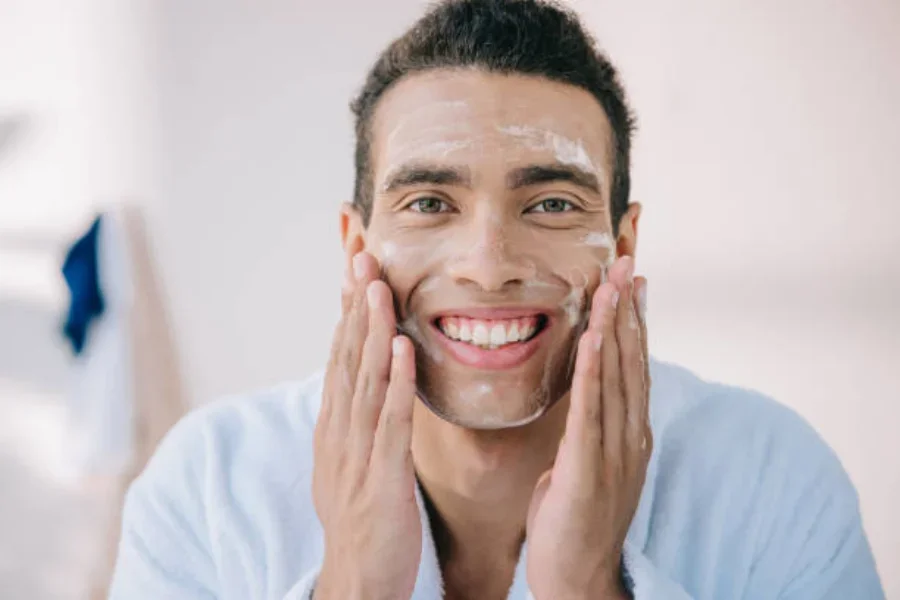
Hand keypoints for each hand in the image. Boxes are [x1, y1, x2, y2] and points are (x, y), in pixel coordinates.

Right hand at [312, 246, 421, 599]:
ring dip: (370, 330)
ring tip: (378, 286)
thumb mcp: (348, 464)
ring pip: (363, 379)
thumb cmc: (361, 520)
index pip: (340, 358)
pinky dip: (394, 381)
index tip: (356, 271)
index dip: (347, 312)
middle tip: (361, 256)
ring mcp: (356, 452)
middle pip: (346, 357)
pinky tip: (401, 347)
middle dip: (353, 305)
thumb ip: (354, 423)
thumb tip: (358, 388)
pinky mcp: (381, 475)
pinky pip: (389, 421)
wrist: (357, 578)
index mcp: (334, 427)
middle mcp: (339, 431)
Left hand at [526, 256, 650, 599]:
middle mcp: (631, 436)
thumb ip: (590, 427)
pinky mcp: (589, 469)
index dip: (635, 322)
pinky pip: (589, 410)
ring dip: (613, 327)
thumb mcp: (586, 463)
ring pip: (615, 378)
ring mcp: (615, 453)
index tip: (634, 283)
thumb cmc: (574, 519)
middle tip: (627, 264)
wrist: (576, 577)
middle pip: (631, 362)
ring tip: (611, 284)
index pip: (634, 367)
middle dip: (628, 310)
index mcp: (630, 434)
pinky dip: (591, 370)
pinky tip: (590, 337)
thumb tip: (585, 396)